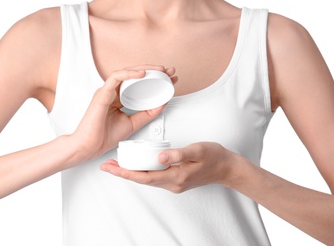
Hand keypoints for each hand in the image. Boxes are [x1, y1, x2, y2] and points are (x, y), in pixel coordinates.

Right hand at [71, 65, 176, 161]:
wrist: (89, 146)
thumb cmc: (104, 136)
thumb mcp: (133, 123)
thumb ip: (147, 113)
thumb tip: (162, 104)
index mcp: (119, 98)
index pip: (139, 83)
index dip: (156, 79)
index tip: (171, 79)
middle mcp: (113, 91)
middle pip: (135, 75)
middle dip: (154, 71)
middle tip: (170, 71)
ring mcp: (107, 91)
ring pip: (126, 72)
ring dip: (145, 69)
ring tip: (160, 70)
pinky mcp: (102, 94)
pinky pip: (115, 78)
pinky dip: (129, 74)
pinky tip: (142, 73)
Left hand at [100, 142, 238, 192]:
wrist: (227, 167)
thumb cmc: (214, 157)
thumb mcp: (197, 151)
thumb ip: (178, 154)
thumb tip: (158, 157)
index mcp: (176, 176)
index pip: (145, 177)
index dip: (126, 173)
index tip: (111, 168)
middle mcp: (172, 183)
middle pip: (142, 180)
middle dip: (123, 173)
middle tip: (107, 166)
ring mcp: (174, 183)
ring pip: (147, 179)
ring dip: (131, 173)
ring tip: (117, 165)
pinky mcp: (175, 179)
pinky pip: (154, 177)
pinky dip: (142, 172)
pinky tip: (137, 165)